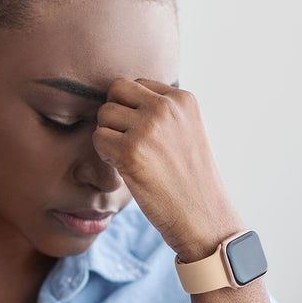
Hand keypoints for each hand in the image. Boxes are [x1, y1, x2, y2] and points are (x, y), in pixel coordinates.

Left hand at [91, 78, 243, 262]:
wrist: (203, 218)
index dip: (131, 108)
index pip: (137, 84)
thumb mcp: (186, 132)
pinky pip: (98, 138)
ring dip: (108, 136)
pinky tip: (123, 169)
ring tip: (128, 158)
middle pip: (116, 90)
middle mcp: (165, 107)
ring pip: (104, 114)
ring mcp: (147, 128)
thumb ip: (162, 112)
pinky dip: (104, 155)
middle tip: (126, 141)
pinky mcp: (130, 151)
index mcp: (182, 99)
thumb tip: (121, 100)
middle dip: (115, 114)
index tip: (144, 134)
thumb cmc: (190, 180)